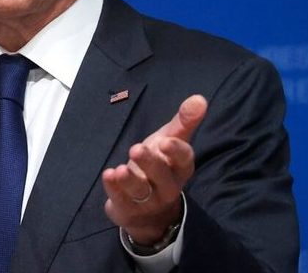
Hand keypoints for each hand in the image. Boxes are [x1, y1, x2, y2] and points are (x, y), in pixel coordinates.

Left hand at [102, 94, 207, 244]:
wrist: (149, 208)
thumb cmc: (161, 164)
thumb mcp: (170, 141)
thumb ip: (184, 121)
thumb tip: (200, 98)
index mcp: (180, 167)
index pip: (183, 160)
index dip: (175, 151)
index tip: (165, 141)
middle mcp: (168, 186)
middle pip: (161, 176)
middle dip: (150, 163)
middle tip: (136, 148)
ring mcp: (149, 200)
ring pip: (141, 191)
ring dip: (130, 180)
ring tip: (120, 169)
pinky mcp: (129, 209)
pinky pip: (121, 200)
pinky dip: (114, 188)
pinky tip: (108, 175)